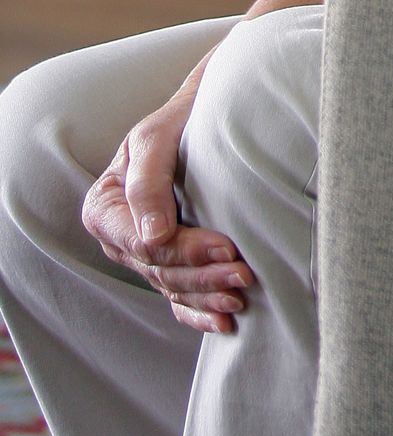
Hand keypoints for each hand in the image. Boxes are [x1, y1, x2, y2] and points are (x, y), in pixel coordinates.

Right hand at [82, 65, 254, 336]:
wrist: (200, 114)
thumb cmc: (177, 119)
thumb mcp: (154, 137)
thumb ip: (147, 181)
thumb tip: (152, 239)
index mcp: (105, 209)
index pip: (143, 243)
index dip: (184, 250)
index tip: (227, 247)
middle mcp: (119, 239)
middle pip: (161, 269)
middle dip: (203, 275)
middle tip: (244, 273)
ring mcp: (143, 257)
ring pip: (173, 286)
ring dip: (207, 294)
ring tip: (241, 293)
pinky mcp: (168, 265)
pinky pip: (178, 300)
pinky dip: (200, 312)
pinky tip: (225, 322)